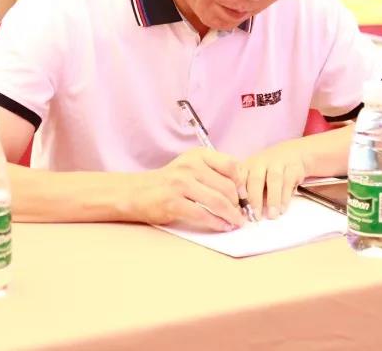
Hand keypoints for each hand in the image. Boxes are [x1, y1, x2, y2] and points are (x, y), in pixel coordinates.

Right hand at [128, 148, 246, 231]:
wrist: (137, 192)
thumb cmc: (169, 182)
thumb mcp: (191, 167)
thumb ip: (213, 172)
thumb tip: (241, 189)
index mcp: (198, 155)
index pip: (231, 165)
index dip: (242, 182)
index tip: (244, 196)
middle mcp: (190, 166)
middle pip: (227, 186)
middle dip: (238, 204)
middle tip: (242, 214)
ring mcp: (181, 184)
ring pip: (217, 201)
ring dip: (231, 215)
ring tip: (236, 222)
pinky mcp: (173, 202)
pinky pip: (203, 214)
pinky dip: (217, 223)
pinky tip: (223, 226)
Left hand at [242, 140, 307, 219]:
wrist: (292, 153)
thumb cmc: (268, 172)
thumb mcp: (255, 177)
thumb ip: (249, 193)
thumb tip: (244, 214)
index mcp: (247, 166)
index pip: (240, 180)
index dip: (238, 195)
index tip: (239, 212)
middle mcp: (260, 163)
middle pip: (256, 179)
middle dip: (255, 199)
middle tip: (255, 216)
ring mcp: (277, 163)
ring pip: (274, 179)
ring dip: (272, 199)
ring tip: (272, 215)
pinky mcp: (292, 167)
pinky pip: (288, 182)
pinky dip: (285, 197)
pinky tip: (282, 209)